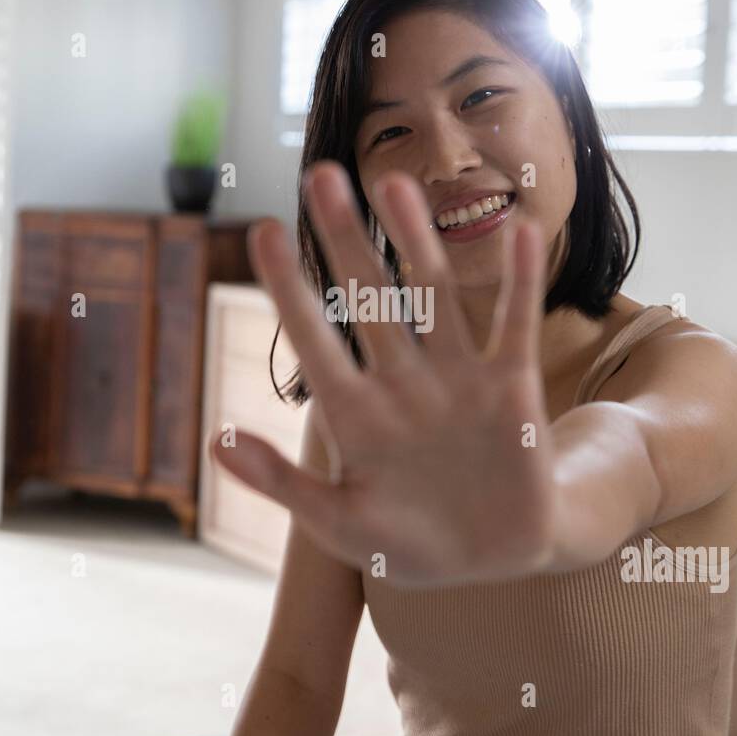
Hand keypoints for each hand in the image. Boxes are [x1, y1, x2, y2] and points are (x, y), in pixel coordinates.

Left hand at [213, 161, 556, 587]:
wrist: (493, 560)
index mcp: (355, 415)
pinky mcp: (511, 389)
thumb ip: (282, 484)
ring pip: (435, 296)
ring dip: (417, 241)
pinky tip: (519, 229)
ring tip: (395, 183)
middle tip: (323, 175)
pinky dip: (518, 282)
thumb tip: (217, 441)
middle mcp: (402, 384)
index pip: (314, 338)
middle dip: (347, 240)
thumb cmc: (406, 544)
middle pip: (371, 299)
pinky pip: (514, 326)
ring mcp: (457, 381)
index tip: (266, 231)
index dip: (290, 286)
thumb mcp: (338, 524)